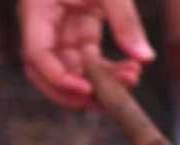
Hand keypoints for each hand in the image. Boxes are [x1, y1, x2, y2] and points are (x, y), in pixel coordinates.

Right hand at [19, 0, 154, 109]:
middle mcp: (43, 24)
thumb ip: (124, 20)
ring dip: (97, 82)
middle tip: (110, 101)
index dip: (58, 78)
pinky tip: (131, 67)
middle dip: (77, 91)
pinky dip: (107, 68)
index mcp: (37, 9)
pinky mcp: (79, 26)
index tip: (86, 90)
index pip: (37, 55)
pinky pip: (88, 57)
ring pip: (71, 68)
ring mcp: (60, 27)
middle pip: (48, 71)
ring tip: (131, 80)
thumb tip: (143, 58)